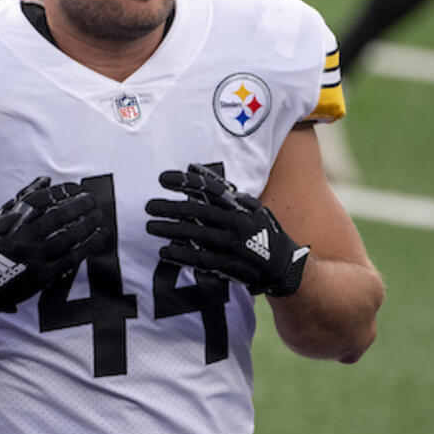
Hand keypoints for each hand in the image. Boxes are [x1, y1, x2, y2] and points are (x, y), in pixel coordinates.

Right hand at [0, 176, 105, 323]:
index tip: (75, 187)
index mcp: (11, 224)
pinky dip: (88, 246)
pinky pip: (71, 259)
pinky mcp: (43, 277)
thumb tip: (45, 181)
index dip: (61, 192)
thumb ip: (20, 200)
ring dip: (87, 224)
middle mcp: (23, 240)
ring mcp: (34, 259)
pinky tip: (100, 236)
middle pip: (58, 218)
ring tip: (99, 215)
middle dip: (79, 206)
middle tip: (92, 199)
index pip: (41, 201)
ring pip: (68, 238)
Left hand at [144, 164, 309, 296]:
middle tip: (148, 206)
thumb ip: (223, 191)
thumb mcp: (250, 207)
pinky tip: (165, 252)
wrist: (285, 265)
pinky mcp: (231, 264)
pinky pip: (201, 259)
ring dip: (170, 230)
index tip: (162, 179)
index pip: (209, 188)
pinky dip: (181, 255)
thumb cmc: (261, 232)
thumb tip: (194, 168)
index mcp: (241, 205)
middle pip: (197, 211)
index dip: (185, 181)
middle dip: (170, 207)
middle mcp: (237, 221)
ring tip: (150, 226)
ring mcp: (234, 244)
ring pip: (196, 234)